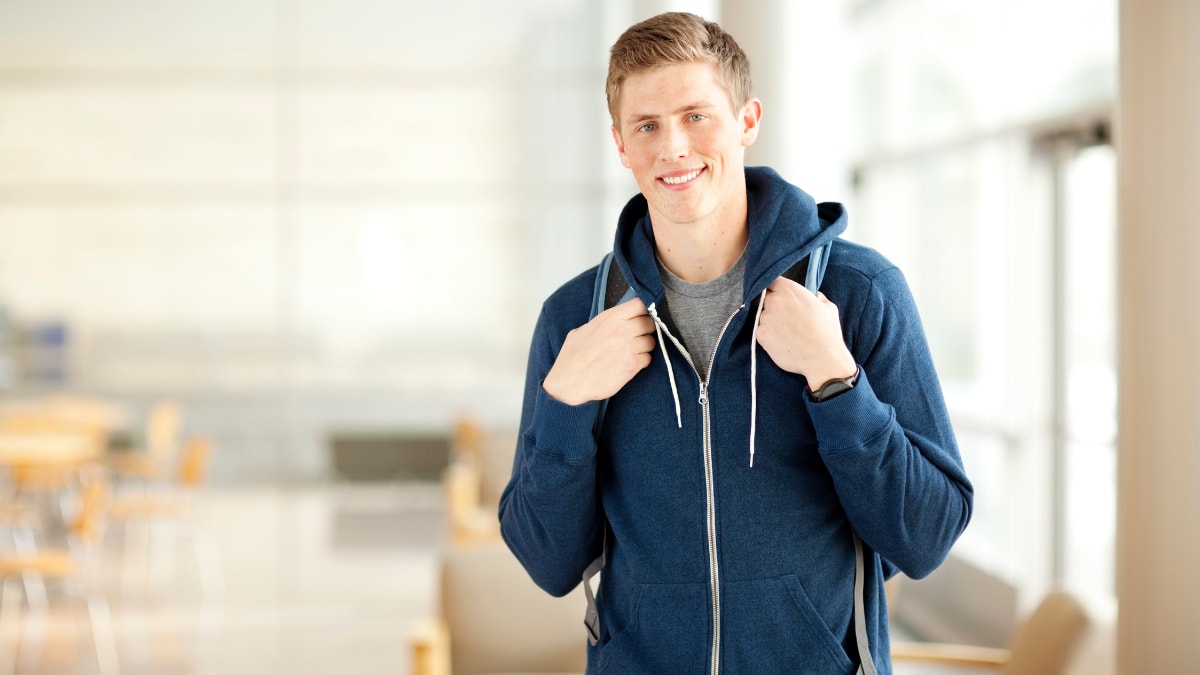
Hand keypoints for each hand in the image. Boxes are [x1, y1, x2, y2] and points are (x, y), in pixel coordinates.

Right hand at [543, 298, 657, 405]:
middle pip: (649, 323)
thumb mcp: (582, 330)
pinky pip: (648, 358)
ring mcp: (628, 348)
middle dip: (646, 329)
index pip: (639, 304)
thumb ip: (602, 323)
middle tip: (638, 335)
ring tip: (631, 351)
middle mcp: (621, 330)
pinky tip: (630, 363)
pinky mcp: (632, 365)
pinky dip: (642, 361)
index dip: (643, 310)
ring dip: (644, 346)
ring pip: (651, 341)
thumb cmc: (572, 358)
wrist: (569, 383)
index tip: (641, 316)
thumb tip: (613, 321)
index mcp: (609, 318)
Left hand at [754, 277, 855, 390]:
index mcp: (789, 289)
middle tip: (785, 318)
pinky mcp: (760, 334)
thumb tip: (814, 296)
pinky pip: (761, 331)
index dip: (775, 288)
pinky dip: (768, 336)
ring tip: (787, 333)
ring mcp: (765, 317)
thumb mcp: (828, 307)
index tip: (778, 295)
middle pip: (765, 299)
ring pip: (763, 316)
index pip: (772, 281)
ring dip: (771, 321)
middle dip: (773, 306)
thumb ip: (816, 297)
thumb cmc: (827, 332)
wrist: (821, 358)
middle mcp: (774, 300)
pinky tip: (782, 342)